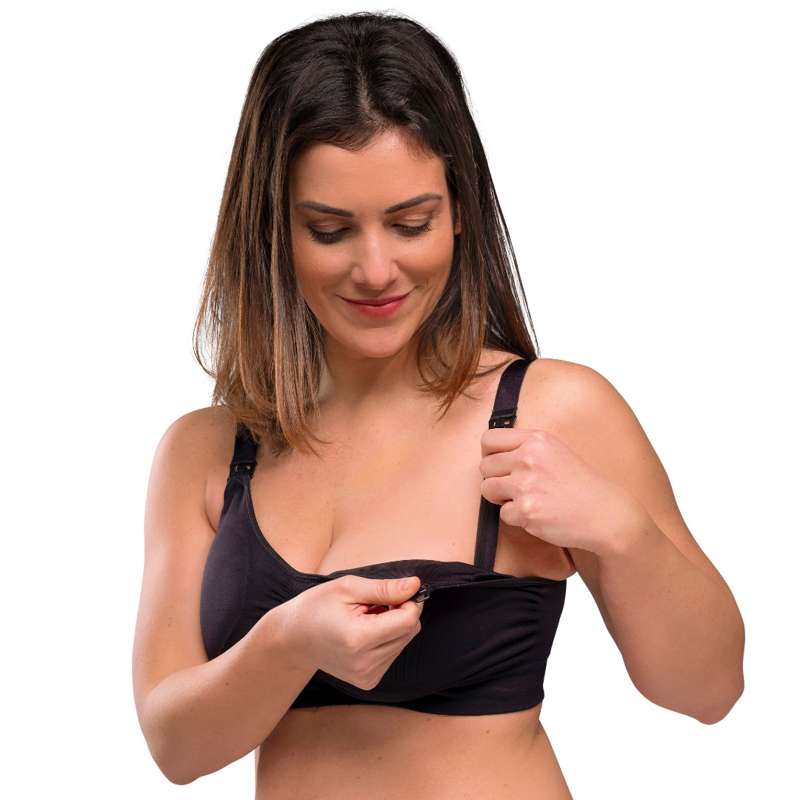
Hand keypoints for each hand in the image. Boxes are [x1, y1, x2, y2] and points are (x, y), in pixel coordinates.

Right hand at [276, 575, 424, 689]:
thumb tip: (416, 586)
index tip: (395, 591)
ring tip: (366, 619)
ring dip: (392, 626)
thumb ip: (385, 589)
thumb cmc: (317, 607)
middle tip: (374, 604)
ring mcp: (366, 676)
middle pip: (409, 632)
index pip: (408, 621)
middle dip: (400, 613)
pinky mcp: (368, 681)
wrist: (293, 638)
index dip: (409, 601)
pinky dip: (386, 640)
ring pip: (403, 643)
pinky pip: (393, 654)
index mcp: (359, 639)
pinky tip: (365, 633)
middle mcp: (365, 663)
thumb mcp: (348, 588)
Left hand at [479, 427, 645, 556]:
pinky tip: (538, 514)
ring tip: (526, 500)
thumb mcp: (556, 451)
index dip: (489, 454)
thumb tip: (492, 453)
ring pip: (487, 489)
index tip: (498, 465)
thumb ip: (526, 448)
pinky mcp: (526, 510)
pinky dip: (517, 517)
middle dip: (495, 479)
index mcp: (536, 440)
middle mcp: (528, 458)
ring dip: (502, 498)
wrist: (605, 513)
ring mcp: (526, 484)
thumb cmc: (581, 485)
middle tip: (515, 488)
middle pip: (485, 466)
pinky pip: (503, 514)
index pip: (489, 439)